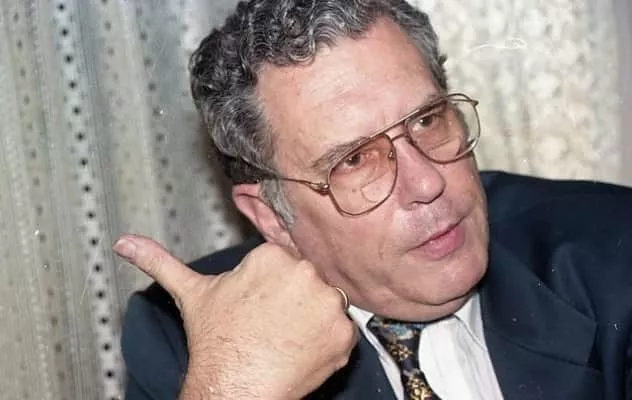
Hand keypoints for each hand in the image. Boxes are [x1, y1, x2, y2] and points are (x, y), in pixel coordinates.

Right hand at [114, 234, 357, 399]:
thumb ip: (160, 261)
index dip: (270, 289)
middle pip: (306, 282)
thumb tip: (125, 243)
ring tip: (283, 338)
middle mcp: (304, 272)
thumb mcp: (191, 294)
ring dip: (311, 320)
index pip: (283, 264)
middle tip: (270, 326)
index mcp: (271, 257)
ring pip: (325, 304)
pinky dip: (327, 342)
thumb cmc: (216, 343)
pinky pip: (342, 330)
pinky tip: (301, 351)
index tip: (258, 308)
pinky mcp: (343, 332)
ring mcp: (327, 303)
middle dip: (292, 301)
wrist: (234, 389)